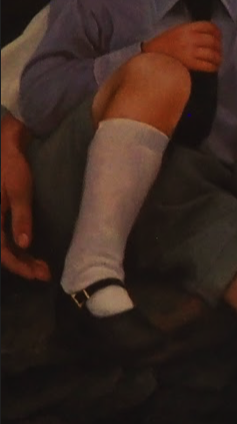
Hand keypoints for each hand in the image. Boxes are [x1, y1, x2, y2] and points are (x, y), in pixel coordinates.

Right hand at [0, 113, 49, 280]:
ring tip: (43, 268)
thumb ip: (20, 219)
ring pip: (5, 246)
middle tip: (45, 274)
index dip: (18, 265)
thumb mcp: (18, 192)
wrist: (5, 149)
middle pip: (2, 252)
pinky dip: (19, 247)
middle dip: (23, 265)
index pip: (1, 251)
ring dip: (22, 258)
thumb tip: (23, 244)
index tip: (36, 275)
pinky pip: (5, 237)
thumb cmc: (11, 168)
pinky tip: (32, 254)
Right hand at [143, 20, 221, 72]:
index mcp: (186, 28)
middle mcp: (189, 38)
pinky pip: (207, 65)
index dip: (217, 31)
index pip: (208, 26)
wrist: (151, 55)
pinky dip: (213, 67)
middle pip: (213, 41)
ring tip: (217, 60)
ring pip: (212, 54)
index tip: (218, 36)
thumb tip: (212, 35)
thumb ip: (193, 31)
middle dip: (218, 46)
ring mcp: (190, 51)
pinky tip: (213, 67)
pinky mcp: (189, 63)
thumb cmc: (165, 44)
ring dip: (218, 58)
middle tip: (218, 50)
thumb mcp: (178, 30)